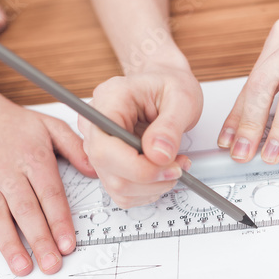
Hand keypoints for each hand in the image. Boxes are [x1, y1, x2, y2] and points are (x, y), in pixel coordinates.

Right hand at [0, 98, 96, 274]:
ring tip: (22, 267)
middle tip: (51, 265)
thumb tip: (97, 171)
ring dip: (9, 244)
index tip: (68, 245)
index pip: (50, 195)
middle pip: (26, 211)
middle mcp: (8, 172)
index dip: (60, 221)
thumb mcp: (50, 126)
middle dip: (40, 241)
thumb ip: (75, 147)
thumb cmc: (15, 124)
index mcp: (33, 158)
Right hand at [82, 66, 202, 207]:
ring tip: (174, 165)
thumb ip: (170, 126)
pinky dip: (148, 190)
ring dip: (153, 186)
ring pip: (117, 187)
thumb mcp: (182, 98)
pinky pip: (124, 192)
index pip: (105, 147)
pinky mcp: (109, 165)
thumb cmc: (169, 86)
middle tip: (178, 167)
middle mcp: (96, 126)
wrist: (165, 86)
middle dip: (150, 178)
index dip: (137, 167)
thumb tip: (158, 154)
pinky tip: (162, 171)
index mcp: (108, 101)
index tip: (168, 165)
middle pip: (109, 171)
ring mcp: (100, 147)